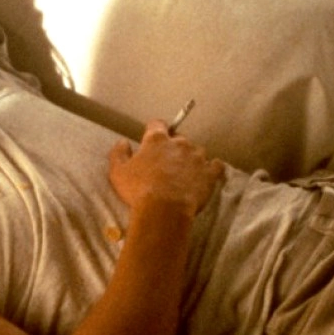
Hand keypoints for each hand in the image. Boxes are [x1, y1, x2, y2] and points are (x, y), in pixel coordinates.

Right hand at [108, 120, 223, 216]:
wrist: (164, 210)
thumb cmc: (139, 190)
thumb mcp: (118, 172)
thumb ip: (119, 153)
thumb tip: (123, 142)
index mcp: (157, 139)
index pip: (157, 124)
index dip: (154, 130)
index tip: (151, 140)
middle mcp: (180, 143)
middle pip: (178, 138)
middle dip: (173, 148)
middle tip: (166, 164)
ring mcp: (197, 157)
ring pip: (197, 151)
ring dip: (191, 158)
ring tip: (184, 174)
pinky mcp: (210, 173)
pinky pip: (215, 165)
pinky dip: (211, 168)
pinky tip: (206, 174)